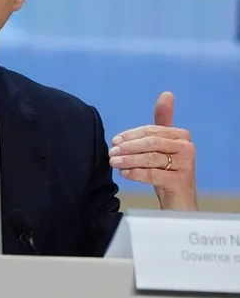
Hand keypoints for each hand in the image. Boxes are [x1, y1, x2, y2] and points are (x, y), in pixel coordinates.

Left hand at [108, 92, 196, 209]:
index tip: (114, 140)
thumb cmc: (169, 173)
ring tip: (113, 162)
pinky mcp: (180, 181)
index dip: (131, 135)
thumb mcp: (164, 148)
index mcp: (181, 136)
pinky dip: (137, 173)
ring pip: (151, 158)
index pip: (151, 131)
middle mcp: (187, 147)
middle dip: (128, 147)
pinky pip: (154, 174)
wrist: (179, 203)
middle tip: (111, 152)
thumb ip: (162, 123)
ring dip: (129, 159)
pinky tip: (124, 173)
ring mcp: (185, 165)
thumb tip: (166, 94)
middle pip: (152, 143)